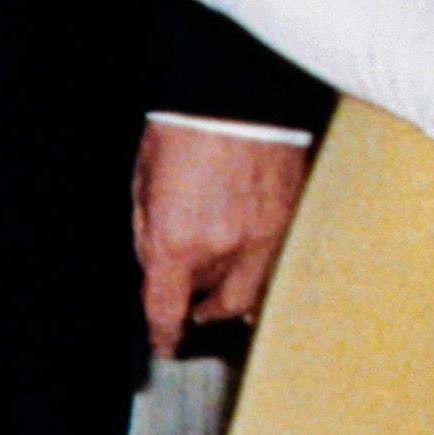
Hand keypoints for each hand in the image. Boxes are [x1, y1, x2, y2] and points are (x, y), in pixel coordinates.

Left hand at [132, 124, 312, 353]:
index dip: (163, 336)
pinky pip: (278, 260)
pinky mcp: (291, 217)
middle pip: (218, 307)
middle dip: (204, 310)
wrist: (234, 90)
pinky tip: (255, 257)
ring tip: (227, 287)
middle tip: (194, 307)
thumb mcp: (143, 182)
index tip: (163, 344)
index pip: (167, 311)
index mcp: (176, 243)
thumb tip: (155, 262)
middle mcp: (224, 250)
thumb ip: (147, 232)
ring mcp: (264, 236)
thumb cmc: (182, 128)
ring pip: (255, 289)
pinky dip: (264, 266)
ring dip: (237, 293)